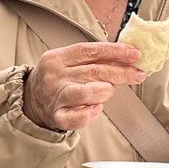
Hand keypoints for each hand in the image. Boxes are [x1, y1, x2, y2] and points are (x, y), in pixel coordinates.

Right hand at [22, 41, 145, 131]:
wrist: (30, 100)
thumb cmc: (56, 79)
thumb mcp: (67, 62)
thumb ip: (91, 58)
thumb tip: (125, 55)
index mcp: (58, 57)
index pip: (90, 50)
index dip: (115, 51)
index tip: (135, 54)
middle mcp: (55, 76)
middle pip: (94, 71)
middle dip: (121, 73)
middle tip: (138, 74)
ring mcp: (55, 96)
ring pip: (88, 92)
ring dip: (105, 92)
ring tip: (108, 91)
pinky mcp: (56, 116)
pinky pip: (78, 117)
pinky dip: (91, 113)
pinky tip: (96, 108)